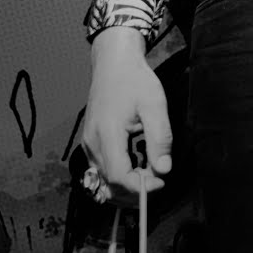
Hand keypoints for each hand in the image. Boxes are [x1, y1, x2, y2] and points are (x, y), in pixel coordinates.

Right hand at [82, 26, 172, 202]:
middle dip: (136, 189)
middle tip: (158, 177)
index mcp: (107, 133)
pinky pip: (101, 169)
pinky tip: (136, 166)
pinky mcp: (90, 142)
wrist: (114, 63)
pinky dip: (119, 176)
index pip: (119, 176)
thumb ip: (160, 138)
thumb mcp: (154, 105)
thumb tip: (164, 169)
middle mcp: (92, 142)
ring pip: (104, 180)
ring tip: (149, 173)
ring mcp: (88, 143)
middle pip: (110, 183)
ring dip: (127, 185)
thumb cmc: (135, 80)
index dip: (141, 186)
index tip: (161, 181)